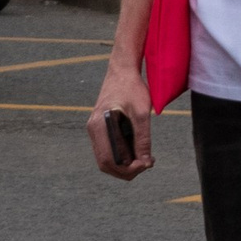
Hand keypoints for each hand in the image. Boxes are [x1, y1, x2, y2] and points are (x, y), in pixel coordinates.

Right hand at [89, 59, 153, 179]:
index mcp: (99, 126)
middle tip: (148, 164)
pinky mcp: (102, 128)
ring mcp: (95, 129)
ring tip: (146, 159)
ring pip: (107, 158)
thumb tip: (146, 161)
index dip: (127, 169)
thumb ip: (143, 138)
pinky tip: (139, 151)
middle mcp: (93, 130)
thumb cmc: (132, 87)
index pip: (108, 160)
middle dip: (126, 170)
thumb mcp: (141, 112)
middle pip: (105, 163)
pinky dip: (123, 155)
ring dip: (125, 164)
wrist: (123, 70)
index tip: (146, 165)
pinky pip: (109, 148)